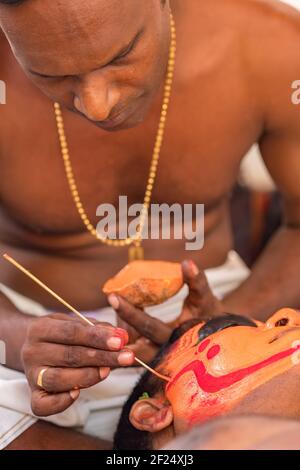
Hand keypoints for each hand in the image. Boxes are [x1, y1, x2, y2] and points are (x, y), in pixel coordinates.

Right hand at [21, 313, 134, 416]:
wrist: (32, 346)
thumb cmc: (61, 333)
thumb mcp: (75, 322)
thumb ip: (98, 329)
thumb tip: (122, 337)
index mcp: (40, 328)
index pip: (72, 333)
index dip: (98, 337)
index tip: (120, 341)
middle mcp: (31, 351)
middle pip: (69, 356)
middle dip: (102, 357)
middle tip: (126, 357)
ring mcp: (31, 374)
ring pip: (58, 379)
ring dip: (87, 376)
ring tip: (108, 371)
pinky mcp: (33, 394)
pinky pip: (43, 405)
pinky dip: (60, 402)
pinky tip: (77, 393)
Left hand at [107, 260, 222, 362]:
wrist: (219, 337)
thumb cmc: (211, 315)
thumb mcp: (206, 299)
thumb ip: (197, 282)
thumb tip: (187, 263)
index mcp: (177, 339)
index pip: (148, 326)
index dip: (130, 311)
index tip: (112, 295)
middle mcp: (164, 353)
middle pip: (132, 341)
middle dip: (116, 323)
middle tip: (106, 301)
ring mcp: (157, 358)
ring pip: (129, 347)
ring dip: (118, 328)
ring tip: (114, 304)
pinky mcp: (153, 357)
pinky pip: (132, 347)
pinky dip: (124, 332)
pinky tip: (121, 314)